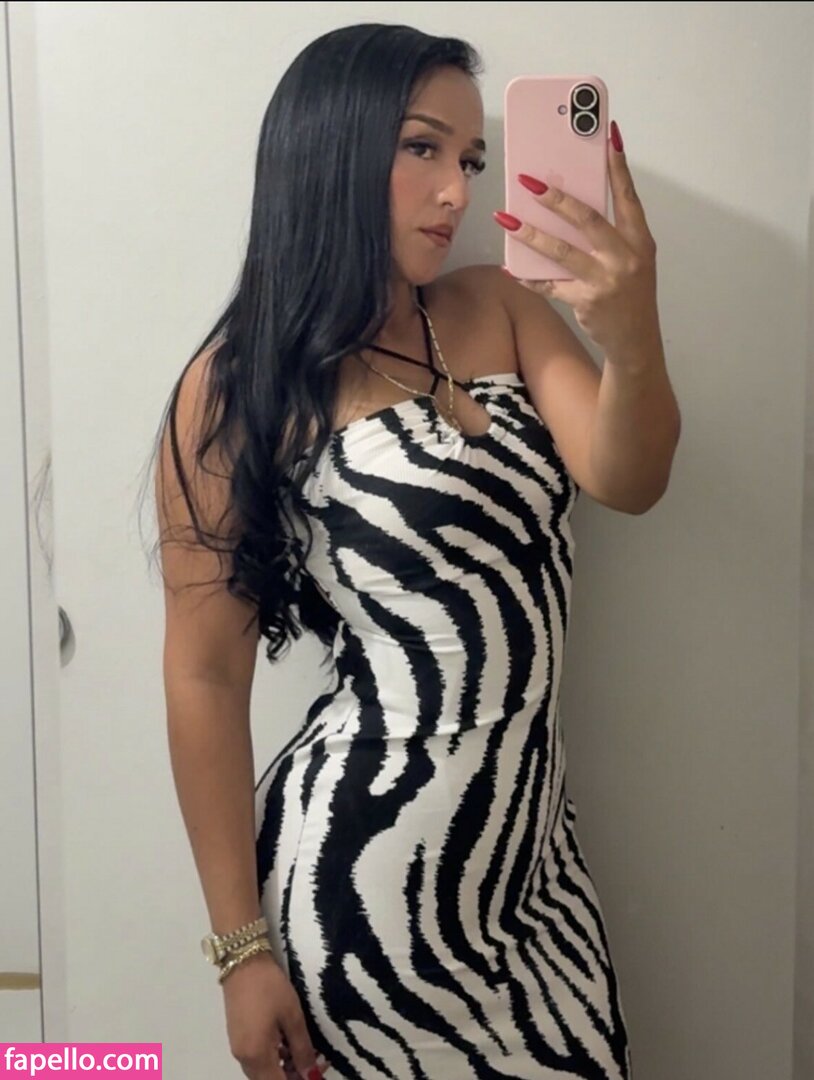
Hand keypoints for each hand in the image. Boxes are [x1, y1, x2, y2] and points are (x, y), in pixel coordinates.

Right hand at [221, 952, 329, 1079]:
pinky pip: (255, 1059)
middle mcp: (243, 1058)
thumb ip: (302, 1048)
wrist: (243, 961)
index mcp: (257, 1055)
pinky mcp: (236, 1037)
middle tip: (313, 1063)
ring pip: (261, 1071)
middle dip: (291, 1076)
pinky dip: (272, 1058)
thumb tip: (310, 1073)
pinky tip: (286, 1043)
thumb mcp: (292, 1016)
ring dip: (282, 1068)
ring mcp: (237, 1047)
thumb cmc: (270, 987)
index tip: (315, 1073)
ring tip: (303, 1052)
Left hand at [495, 120, 661, 365]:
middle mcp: (625, 258)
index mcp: (639, 241)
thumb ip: (611, 234)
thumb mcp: (633, 259)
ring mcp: (605, 281)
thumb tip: (572, 205)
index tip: (608, 136)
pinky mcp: (585, 301)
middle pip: (588, 220)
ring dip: (530, 234)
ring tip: (505, 219)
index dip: (618, 166)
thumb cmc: (630, 294)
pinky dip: (529, 277)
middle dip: (558, 199)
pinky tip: (511, 268)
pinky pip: (550, 285)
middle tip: (530, 182)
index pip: (627, 196)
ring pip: (561, 252)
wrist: (636, 340)